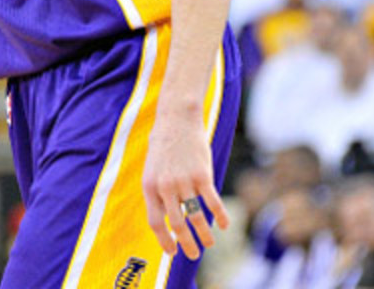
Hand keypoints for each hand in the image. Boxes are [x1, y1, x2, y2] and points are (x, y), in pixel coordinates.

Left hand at [142, 106, 228, 259]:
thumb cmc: (164, 144)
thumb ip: (158, 191)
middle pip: (177, 225)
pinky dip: (220, 216)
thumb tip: (167, 216)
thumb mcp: (153, 168)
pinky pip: (212, 202)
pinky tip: (224, 225)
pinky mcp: (202, 175)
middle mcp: (165, 187)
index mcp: (150, 186)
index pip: (156, 222)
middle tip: (193, 255)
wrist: (177, 119)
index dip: (164, 240)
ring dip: (204, 235)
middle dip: (186, 244)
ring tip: (209, 244)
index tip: (172, 252)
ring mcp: (184, 181)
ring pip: (196, 217)